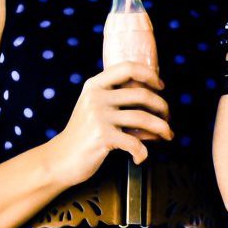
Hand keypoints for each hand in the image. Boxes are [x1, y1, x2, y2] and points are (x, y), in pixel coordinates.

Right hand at [46, 62, 172, 187]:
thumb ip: (117, 99)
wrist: (60, 160)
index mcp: (95, 85)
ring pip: (143, 118)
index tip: (160, 86)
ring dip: (161, 128)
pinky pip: (135, 142)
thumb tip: (156, 102)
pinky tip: (141, 156)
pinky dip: (143, 151)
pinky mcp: (102, 137)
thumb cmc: (84, 135)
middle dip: (162, 106)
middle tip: (168, 117)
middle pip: (142, 94)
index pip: (128, 67)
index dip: (149, 74)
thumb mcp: (95, 108)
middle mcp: (96, 97)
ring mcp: (98, 116)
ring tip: (167, 134)